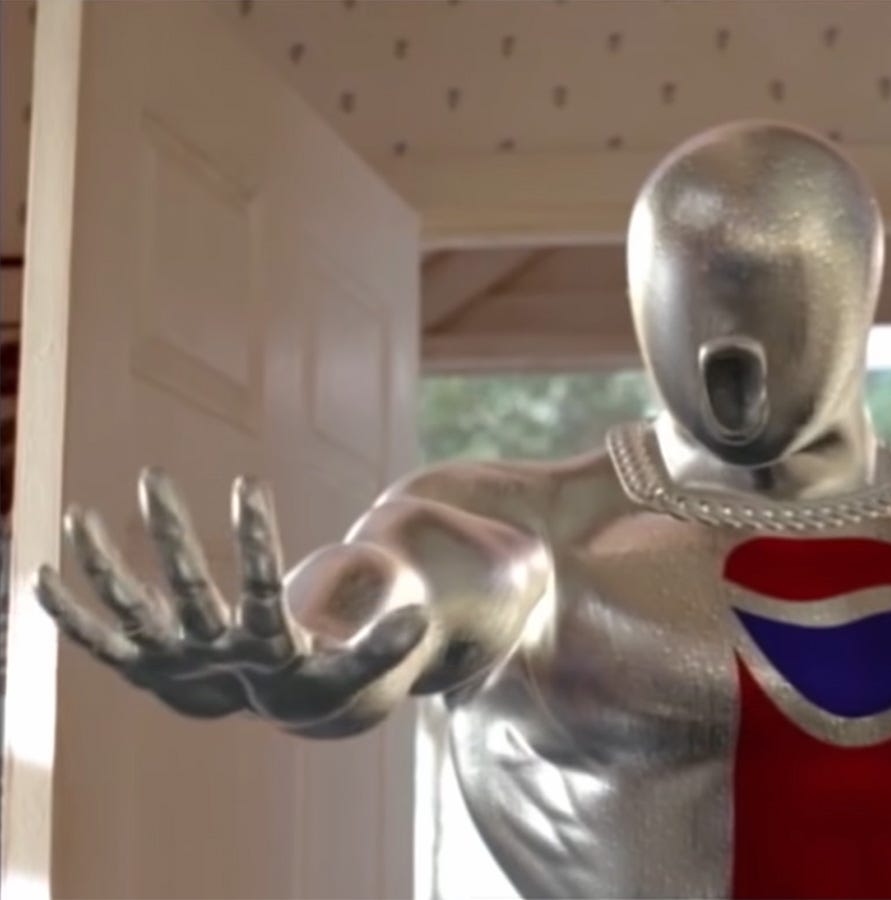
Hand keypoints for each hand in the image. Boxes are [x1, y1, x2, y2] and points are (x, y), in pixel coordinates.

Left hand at [35, 468, 427, 726]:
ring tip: (75, 515)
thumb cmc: (319, 677)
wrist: (275, 710)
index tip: (247, 482)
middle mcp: (212, 658)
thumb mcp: (356, 666)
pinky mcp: (145, 666)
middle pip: (185, 594)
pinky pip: (98, 642)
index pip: (258, 590)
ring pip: (129, 613)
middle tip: (154, 478)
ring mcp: (171, 662)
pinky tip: (38, 576)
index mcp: (266, 652)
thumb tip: (418, 617)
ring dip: (100, 568)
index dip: (254, 538)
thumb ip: (384, 643)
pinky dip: (68, 614)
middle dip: (170, 536)